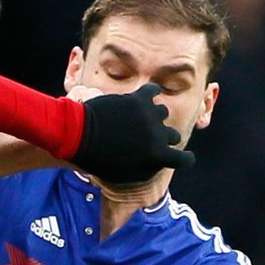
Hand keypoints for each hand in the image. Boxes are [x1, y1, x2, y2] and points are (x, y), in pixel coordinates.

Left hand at [70, 83, 193, 183]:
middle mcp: (159, 135)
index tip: (181, 158)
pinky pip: (153, 90)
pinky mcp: (139, 99)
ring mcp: (150, 115)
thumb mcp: (124, 174)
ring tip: (140, 117)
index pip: (184, 160)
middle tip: (148, 138)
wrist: (79, 135)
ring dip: (154, 116)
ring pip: (163, 113)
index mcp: (157, 156)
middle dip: (163, 138)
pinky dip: (152, 91)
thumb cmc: (98, 160)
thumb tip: (159, 164)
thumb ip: (145, 169)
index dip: (184, 159)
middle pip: (172, 135)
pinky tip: (147, 94)